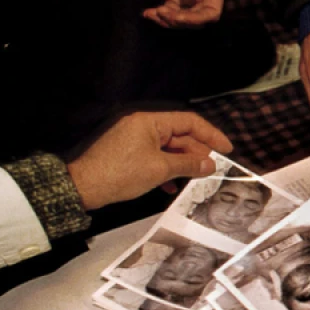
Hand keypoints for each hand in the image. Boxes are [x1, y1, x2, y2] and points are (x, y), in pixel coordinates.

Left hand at [67, 112, 232, 210]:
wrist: (82, 187)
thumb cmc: (121, 174)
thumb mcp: (159, 169)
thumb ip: (188, 164)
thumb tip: (211, 165)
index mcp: (150, 122)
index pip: (189, 122)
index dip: (211, 135)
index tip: (227, 149)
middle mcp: (143, 126)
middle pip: (179, 135)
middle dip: (197, 152)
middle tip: (212, 169)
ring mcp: (134, 139)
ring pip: (168, 148)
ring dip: (183, 163)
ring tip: (196, 178)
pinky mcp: (128, 153)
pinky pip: (155, 156)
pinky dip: (166, 169)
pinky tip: (172, 186)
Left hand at [144, 0, 225, 27]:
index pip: (212, 11)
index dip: (198, 19)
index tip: (180, 16)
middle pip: (197, 20)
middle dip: (181, 21)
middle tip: (163, 13)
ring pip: (183, 20)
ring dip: (169, 21)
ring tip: (153, 13)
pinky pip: (169, 12)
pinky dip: (159, 16)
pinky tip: (148, 13)